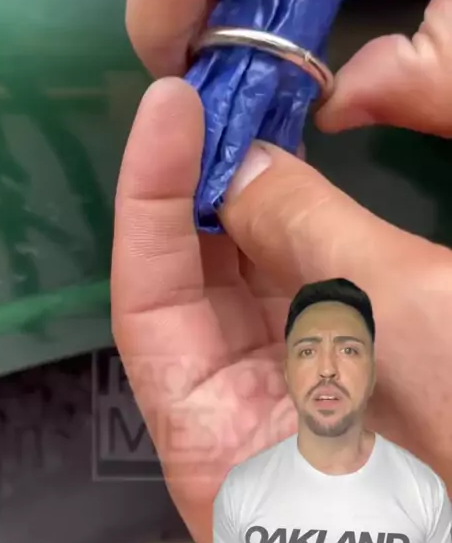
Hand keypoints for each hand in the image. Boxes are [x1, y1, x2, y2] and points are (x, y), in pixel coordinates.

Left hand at [111, 77, 451, 542]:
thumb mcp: (395, 325)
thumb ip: (311, 237)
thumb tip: (244, 164)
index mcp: (218, 445)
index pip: (147, 302)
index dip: (149, 195)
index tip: (169, 108)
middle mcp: (236, 416)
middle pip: (188, 284)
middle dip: (197, 184)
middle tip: (216, 97)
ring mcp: (286, 390)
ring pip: (240, 279)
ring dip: (242, 196)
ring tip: (249, 114)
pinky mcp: (331, 369)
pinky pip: (291, 287)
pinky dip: (290, 227)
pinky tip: (291, 170)